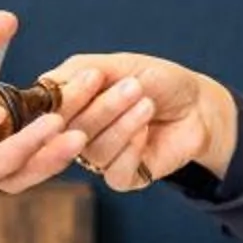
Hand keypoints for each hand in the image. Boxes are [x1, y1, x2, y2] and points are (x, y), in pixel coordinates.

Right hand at [36, 53, 237, 191]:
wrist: (198, 104)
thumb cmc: (156, 80)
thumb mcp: (117, 64)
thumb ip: (78, 71)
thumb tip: (45, 85)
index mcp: (70, 105)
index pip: (49, 110)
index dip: (67, 99)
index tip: (92, 78)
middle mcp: (78, 133)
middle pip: (69, 131)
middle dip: (102, 107)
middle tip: (131, 86)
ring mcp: (99, 157)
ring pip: (93, 149)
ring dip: (123, 124)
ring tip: (147, 103)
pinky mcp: (123, 177)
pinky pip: (115, 171)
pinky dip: (132, 147)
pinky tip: (147, 130)